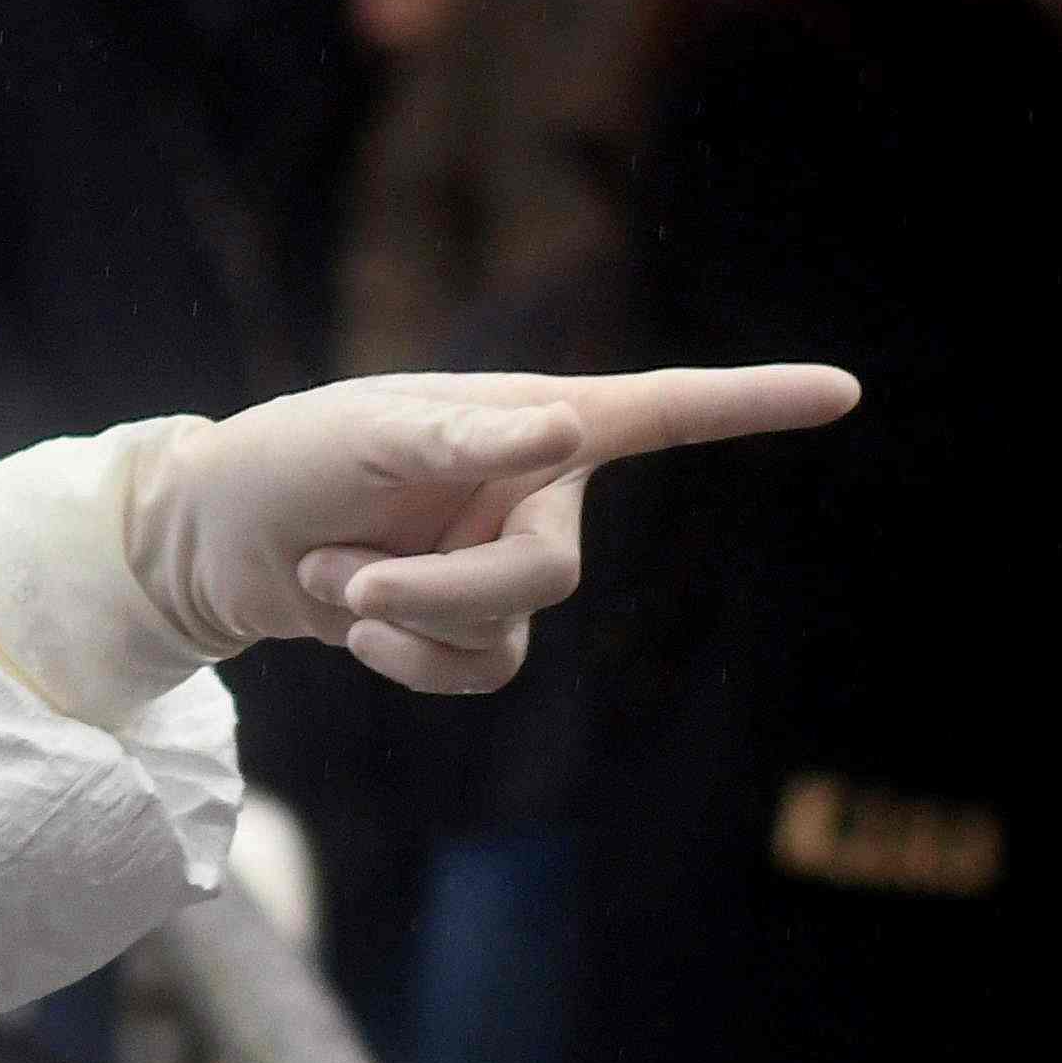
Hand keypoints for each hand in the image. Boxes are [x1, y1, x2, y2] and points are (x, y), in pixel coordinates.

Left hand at [130, 364, 859, 698]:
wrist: (216, 539)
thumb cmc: (287, 458)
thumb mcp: (359, 432)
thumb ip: (458, 436)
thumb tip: (565, 428)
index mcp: (532, 419)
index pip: (665, 412)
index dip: (755, 404)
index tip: (845, 390)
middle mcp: (536, 488)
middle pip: (548, 578)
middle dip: (443, 593)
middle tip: (353, 578)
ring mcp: (504, 562)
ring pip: (508, 634)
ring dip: (407, 621)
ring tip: (336, 573)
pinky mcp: (468, 625)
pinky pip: (474, 672)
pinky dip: (405, 658)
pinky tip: (351, 618)